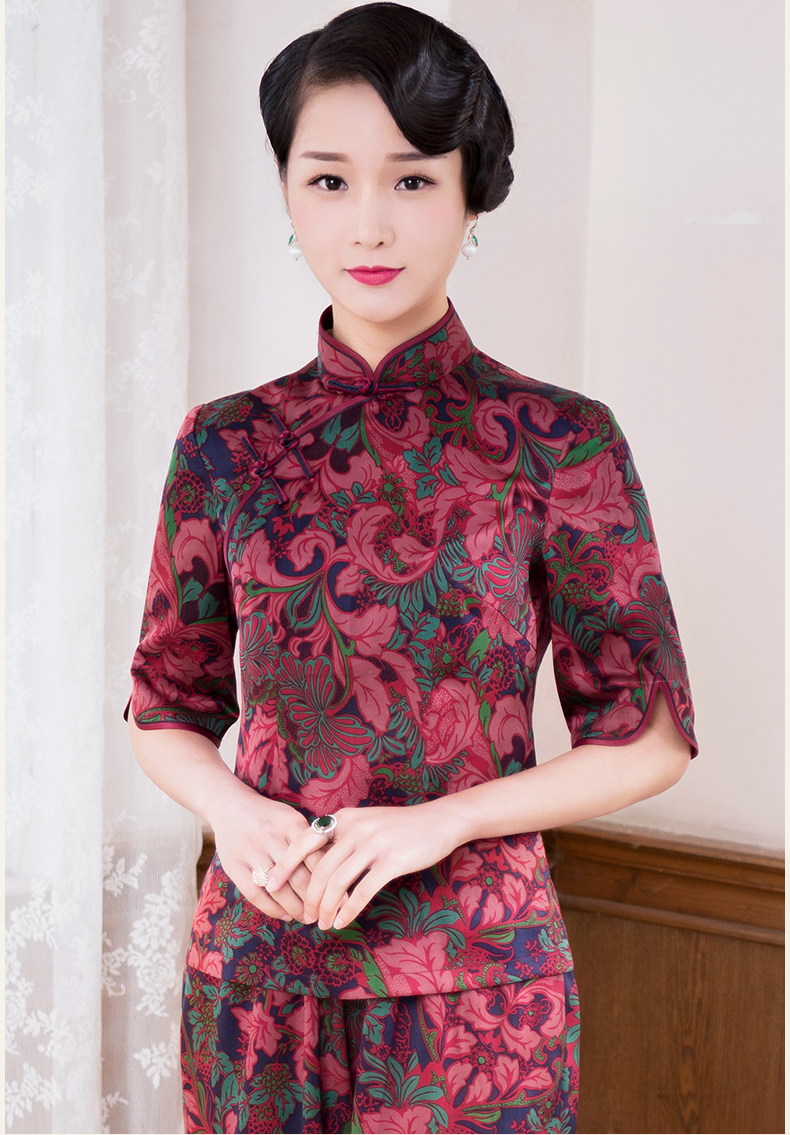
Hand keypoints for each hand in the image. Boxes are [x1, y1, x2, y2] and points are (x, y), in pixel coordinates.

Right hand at [209, 789, 329, 922]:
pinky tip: (285, 915)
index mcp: (291, 823)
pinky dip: (272, 909)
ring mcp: (250, 851)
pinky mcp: (233, 865)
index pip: (316, 858)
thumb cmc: (269, 817)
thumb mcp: (291, 819)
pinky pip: (255, 894)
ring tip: (307, 918)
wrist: (229, 804)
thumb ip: (310, 841)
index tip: (341, 899)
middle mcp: (271, 836)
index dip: (329, 882)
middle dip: (314, 901)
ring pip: (278, 889)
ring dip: (296, 909)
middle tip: (325, 914)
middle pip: (299, 877)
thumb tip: (336, 870)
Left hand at [263, 803, 463, 930]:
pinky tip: (342, 921)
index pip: (304, 841)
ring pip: (338, 882)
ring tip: (322, 924)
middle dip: (308, 897)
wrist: (438, 822)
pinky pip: (362, 891)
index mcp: (344, 818)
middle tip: (304, 916)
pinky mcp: (391, 861)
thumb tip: (315, 862)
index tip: (270, 884)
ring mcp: (373, 844)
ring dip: (326, 908)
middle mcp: (354, 828)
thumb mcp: (365, 823)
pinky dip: (348, 910)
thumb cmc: (399, 827)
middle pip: (319, 869)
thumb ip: (341, 837)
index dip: (285, 864)